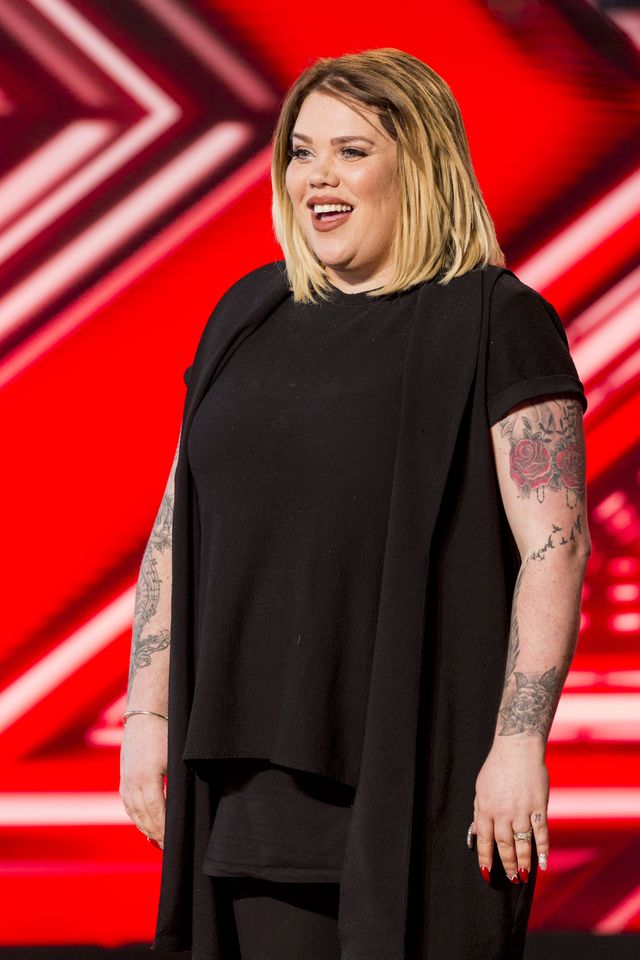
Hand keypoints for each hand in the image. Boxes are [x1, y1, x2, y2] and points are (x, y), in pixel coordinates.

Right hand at [119, 715, 167, 849]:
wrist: (146, 713)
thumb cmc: (167, 733)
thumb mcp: (176, 758)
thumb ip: (177, 783)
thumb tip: (185, 806)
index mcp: (147, 778)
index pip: (156, 813)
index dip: (165, 830)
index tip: (174, 842)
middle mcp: (132, 781)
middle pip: (143, 817)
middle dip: (156, 834)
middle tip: (168, 848)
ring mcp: (125, 779)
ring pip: (134, 812)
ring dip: (145, 828)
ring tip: (158, 841)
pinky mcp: (123, 776)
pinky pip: (128, 804)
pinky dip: (136, 817)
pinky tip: (144, 825)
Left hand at [471, 741, 549, 883]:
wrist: (517, 748)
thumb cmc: (497, 768)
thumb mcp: (481, 789)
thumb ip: (479, 812)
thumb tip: (476, 835)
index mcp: (486, 807)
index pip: (485, 839)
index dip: (485, 859)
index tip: (487, 874)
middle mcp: (503, 811)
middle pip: (504, 844)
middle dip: (507, 864)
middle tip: (512, 879)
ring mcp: (522, 809)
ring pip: (522, 842)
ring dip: (523, 862)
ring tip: (523, 877)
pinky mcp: (539, 806)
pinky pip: (541, 833)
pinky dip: (542, 850)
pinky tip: (543, 864)